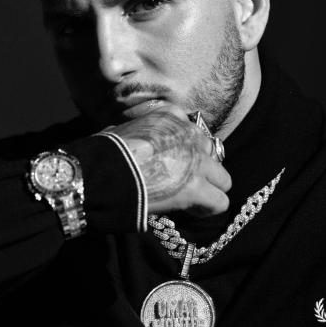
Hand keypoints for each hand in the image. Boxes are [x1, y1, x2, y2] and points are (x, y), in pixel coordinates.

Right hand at [105, 105, 231, 215]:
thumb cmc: (104, 152)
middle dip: (198, 167)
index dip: (183, 148)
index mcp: (169, 116)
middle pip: (210, 152)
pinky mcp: (197, 187)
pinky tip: (190, 210)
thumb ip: (137, 131)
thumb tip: (131, 139)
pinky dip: (207, 209)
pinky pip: (219, 201)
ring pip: (222, 178)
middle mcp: (188, 134)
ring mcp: (196, 161)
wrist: (103, 173)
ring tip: (190, 199)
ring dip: (208, 188)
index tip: (170, 162)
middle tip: (180, 181)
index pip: (190, 130)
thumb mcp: (121, 129)